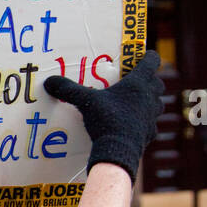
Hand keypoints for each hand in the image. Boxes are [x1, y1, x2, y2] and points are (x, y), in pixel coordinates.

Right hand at [43, 50, 163, 182]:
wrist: (118, 151)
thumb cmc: (106, 120)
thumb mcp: (85, 102)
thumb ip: (68, 90)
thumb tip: (49, 81)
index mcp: (138, 83)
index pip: (152, 60)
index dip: (148, 55)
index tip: (141, 55)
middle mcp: (150, 97)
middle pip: (157, 82)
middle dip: (149, 80)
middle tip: (135, 81)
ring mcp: (152, 116)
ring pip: (157, 103)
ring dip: (149, 100)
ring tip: (135, 103)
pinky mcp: (150, 133)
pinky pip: (151, 123)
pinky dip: (144, 122)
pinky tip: (133, 125)